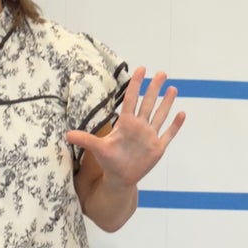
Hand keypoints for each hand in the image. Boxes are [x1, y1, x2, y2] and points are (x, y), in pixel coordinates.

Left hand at [65, 68, 183, 188]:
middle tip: (161, 73)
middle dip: (154, 88)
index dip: (135, 84)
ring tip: (172, 88)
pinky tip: (181, 114)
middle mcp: (139, 126)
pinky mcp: (157, 148)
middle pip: (148, 103)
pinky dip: (175, 125)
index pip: (131, 100)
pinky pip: (168, 134)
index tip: (140, 69)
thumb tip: (66, 135)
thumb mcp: (97, 149)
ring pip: (160, 115)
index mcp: (126, 124)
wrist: (120, 178)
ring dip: (166, 103)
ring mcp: (150, 136)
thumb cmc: (109, 161)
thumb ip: (85, 139)